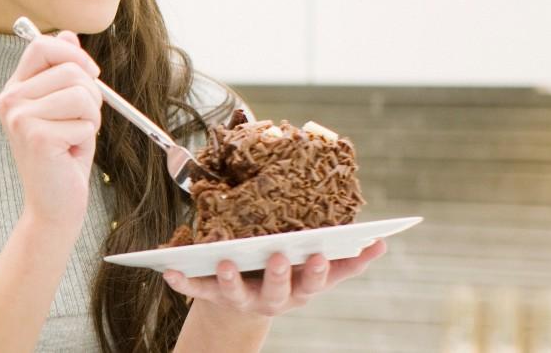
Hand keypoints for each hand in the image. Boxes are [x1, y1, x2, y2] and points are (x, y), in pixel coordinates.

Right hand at [0, 30, 101, 230]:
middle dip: (92, 94)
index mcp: (14, 89)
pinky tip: (70, 152)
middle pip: (69, 68)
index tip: (90, 75)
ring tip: (77, 135)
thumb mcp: (66, 106)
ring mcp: (19, 118)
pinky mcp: (36, 137)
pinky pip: (83, 120)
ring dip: (92, 116)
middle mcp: (10, 100)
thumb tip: (69, 34)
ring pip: (80, 93)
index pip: (41, 46)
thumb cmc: (64, 155)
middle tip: (84, 120)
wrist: (55, 204)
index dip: (74, 55)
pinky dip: (87, 137)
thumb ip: (64, 71)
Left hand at [162, 238, 387, 317]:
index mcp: (300, 288)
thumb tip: (382, 241)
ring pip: (236, 292)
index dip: (320, 270)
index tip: (323, 254)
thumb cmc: (284, 276)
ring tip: (225, 261)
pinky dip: (182, 282)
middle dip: (279, 274)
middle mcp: (272, 298)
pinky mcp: (210, 296)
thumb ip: (348, 258)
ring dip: (231, 278)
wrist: (240, 309)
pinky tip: (168, 271)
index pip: (316, 281)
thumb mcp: (313, 270)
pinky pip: (195, 290)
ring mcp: (240, 298)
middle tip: (279, 256)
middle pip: (278, 290)